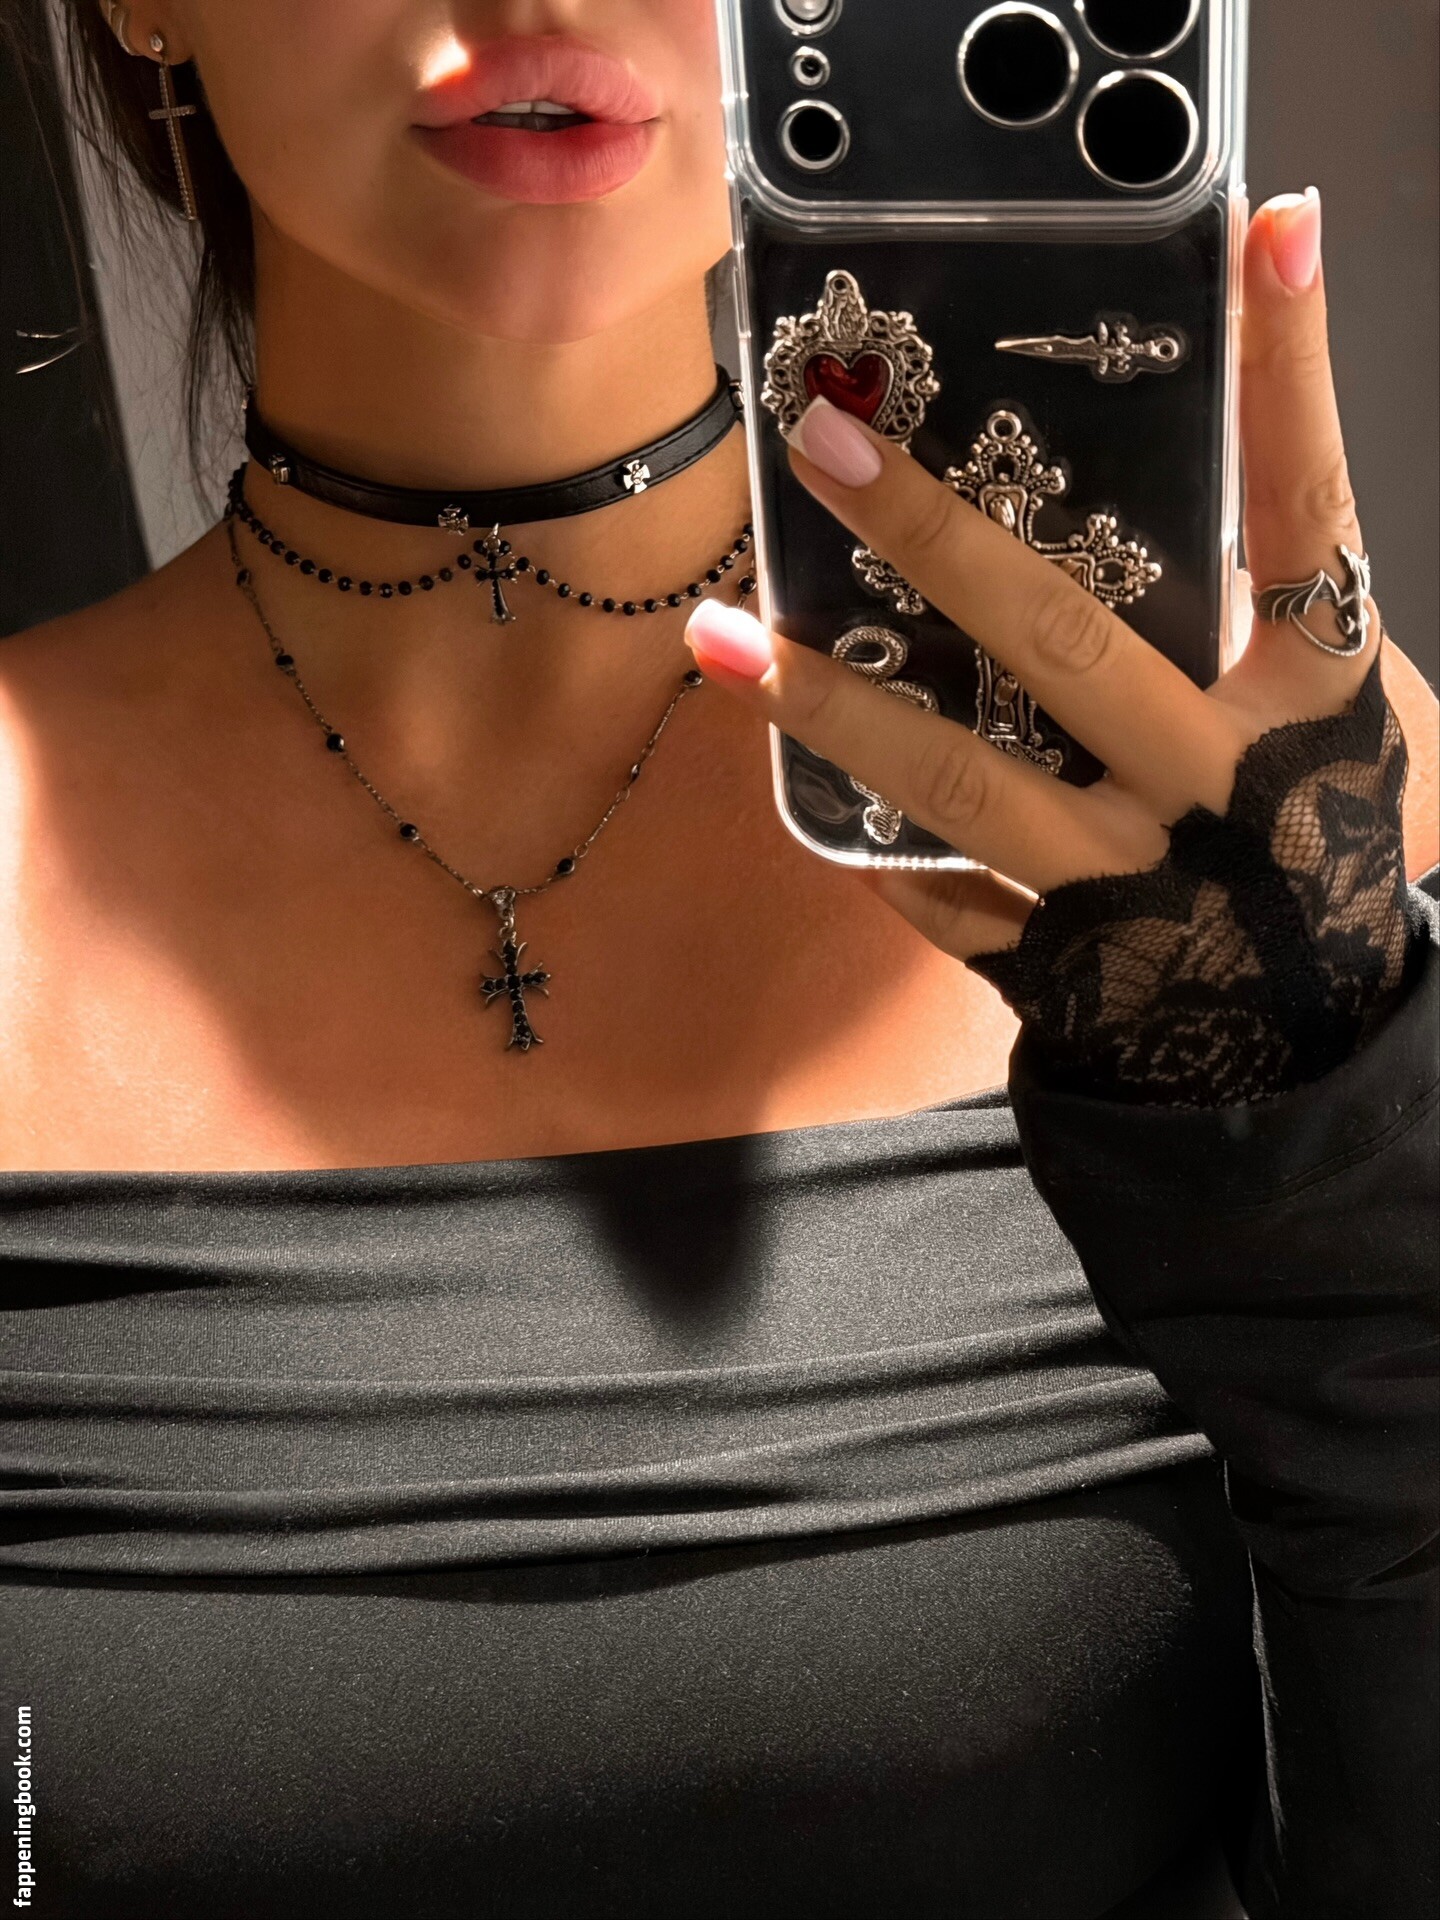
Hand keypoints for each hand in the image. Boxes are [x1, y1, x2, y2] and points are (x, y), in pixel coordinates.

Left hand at [682, 193, 1439, 1103]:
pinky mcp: (1060, 964)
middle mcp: (1218, 788)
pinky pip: (944, 898)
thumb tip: (1159, 494)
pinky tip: (786, 781)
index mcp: (1314, 704)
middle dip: (941, 538)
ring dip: (837, 707)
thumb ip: (1255, 627)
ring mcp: (1127, 886)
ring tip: (723, 636)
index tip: (1261, 233)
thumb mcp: (1327, 727)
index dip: (1289, 378)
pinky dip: (869, 842)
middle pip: (1070, 643)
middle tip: (823, 439)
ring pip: (968, 786)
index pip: (1305, 516)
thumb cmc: (1312, 847)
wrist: (1304, 1051)